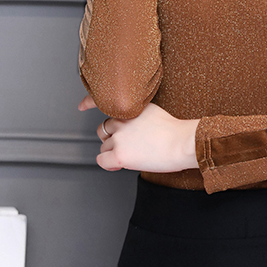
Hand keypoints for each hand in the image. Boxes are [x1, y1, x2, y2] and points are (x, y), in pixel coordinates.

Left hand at [78, 93, 198, 172]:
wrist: (184, 143)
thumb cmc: (178, 133)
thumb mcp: (157, 114)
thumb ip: (140, 117)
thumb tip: (133, 130)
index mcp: (133, 108)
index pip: (102, 101)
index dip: (88, 103)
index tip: (82, 106)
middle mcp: (123, 120)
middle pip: (104, 129)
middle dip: (111, 139)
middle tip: (123, 146)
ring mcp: (120, 137)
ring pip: (104, 146)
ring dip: (113, 152)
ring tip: (129, 157)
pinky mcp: (120, 154)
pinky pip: (102, 160)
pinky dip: (108, 164)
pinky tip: (119, 165)